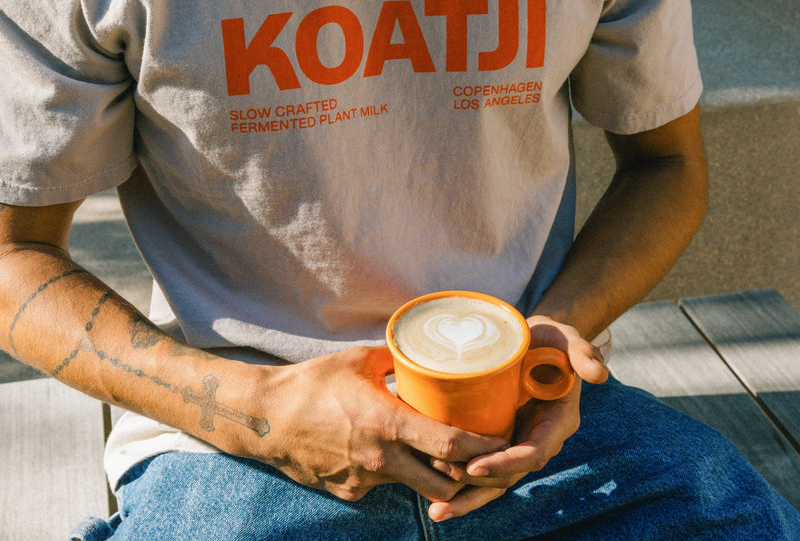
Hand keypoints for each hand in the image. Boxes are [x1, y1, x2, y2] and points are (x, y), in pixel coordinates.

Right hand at [234, 346, 508, 502]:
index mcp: (387, 424)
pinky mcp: (350, 493)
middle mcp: (382, 459)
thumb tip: (421, 348)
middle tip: (478, 456)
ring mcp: (365, 481)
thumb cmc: (310, 384)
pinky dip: (395, 474)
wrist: (263, 419)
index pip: (452, 445)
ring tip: (436, 454)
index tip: (504, 441)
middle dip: (467, 475)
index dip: (485, 447)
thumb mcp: (358, 360)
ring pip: (415, 486)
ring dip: (431, 475)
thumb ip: (396, 356)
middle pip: (445, 483)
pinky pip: (385, 487)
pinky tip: (384, 452)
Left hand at [427, 317, 608, 520]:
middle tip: (443, 499)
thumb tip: (599, 373)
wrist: (534, 340)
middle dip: (478, 490)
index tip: (475, 466)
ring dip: (467, 497)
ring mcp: (516, 441)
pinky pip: (481, 466)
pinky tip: (434, 489)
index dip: (505, 463)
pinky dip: (461, 481)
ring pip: (494, 481)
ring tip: (437, 511)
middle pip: (510, 477)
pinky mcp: (497, 437)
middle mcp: (537, 439)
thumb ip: (582, 352)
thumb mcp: (566, 338)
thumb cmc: (550, 339)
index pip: (533, 453)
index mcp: (557, 423)